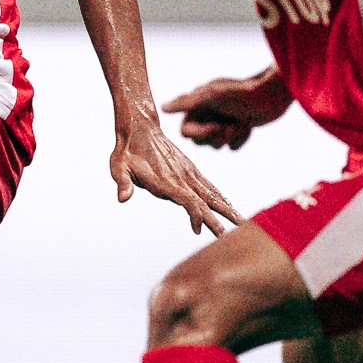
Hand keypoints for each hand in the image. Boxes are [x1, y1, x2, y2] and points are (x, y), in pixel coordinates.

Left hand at [110, 110, 241, 235]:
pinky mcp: (191, 170)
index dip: (194, 216)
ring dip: (228, 209)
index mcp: (165, 180)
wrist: (140, 127)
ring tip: (244, 224)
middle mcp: (181, 177)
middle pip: (205, 201)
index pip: (186, 201)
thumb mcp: (118, 166)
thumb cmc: (126, 151)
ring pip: (212, 194)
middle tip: (236, 234)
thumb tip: (122, 198)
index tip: (198, 230)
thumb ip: (123, 183)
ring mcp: (189, 173)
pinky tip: (229, 207)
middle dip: (220, 219)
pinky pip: (209, 187)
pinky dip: (221, 198)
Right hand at [166, 71, 290, 150]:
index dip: (199, 132)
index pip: (185, 132)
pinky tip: (248, 125)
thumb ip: (186, 103)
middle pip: (199, 141)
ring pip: (216, 145)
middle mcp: (208, 114)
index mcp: (197, 106)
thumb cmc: (241, 93)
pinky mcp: (238, 129)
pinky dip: (241, 139)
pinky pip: (232, 146)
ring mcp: (223, 122)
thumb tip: (162, 108)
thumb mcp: (211, 96)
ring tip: (240, 123)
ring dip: (229, 137)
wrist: (273, 94)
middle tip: (229, 125)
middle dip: (216, 136)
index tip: (216, 126)